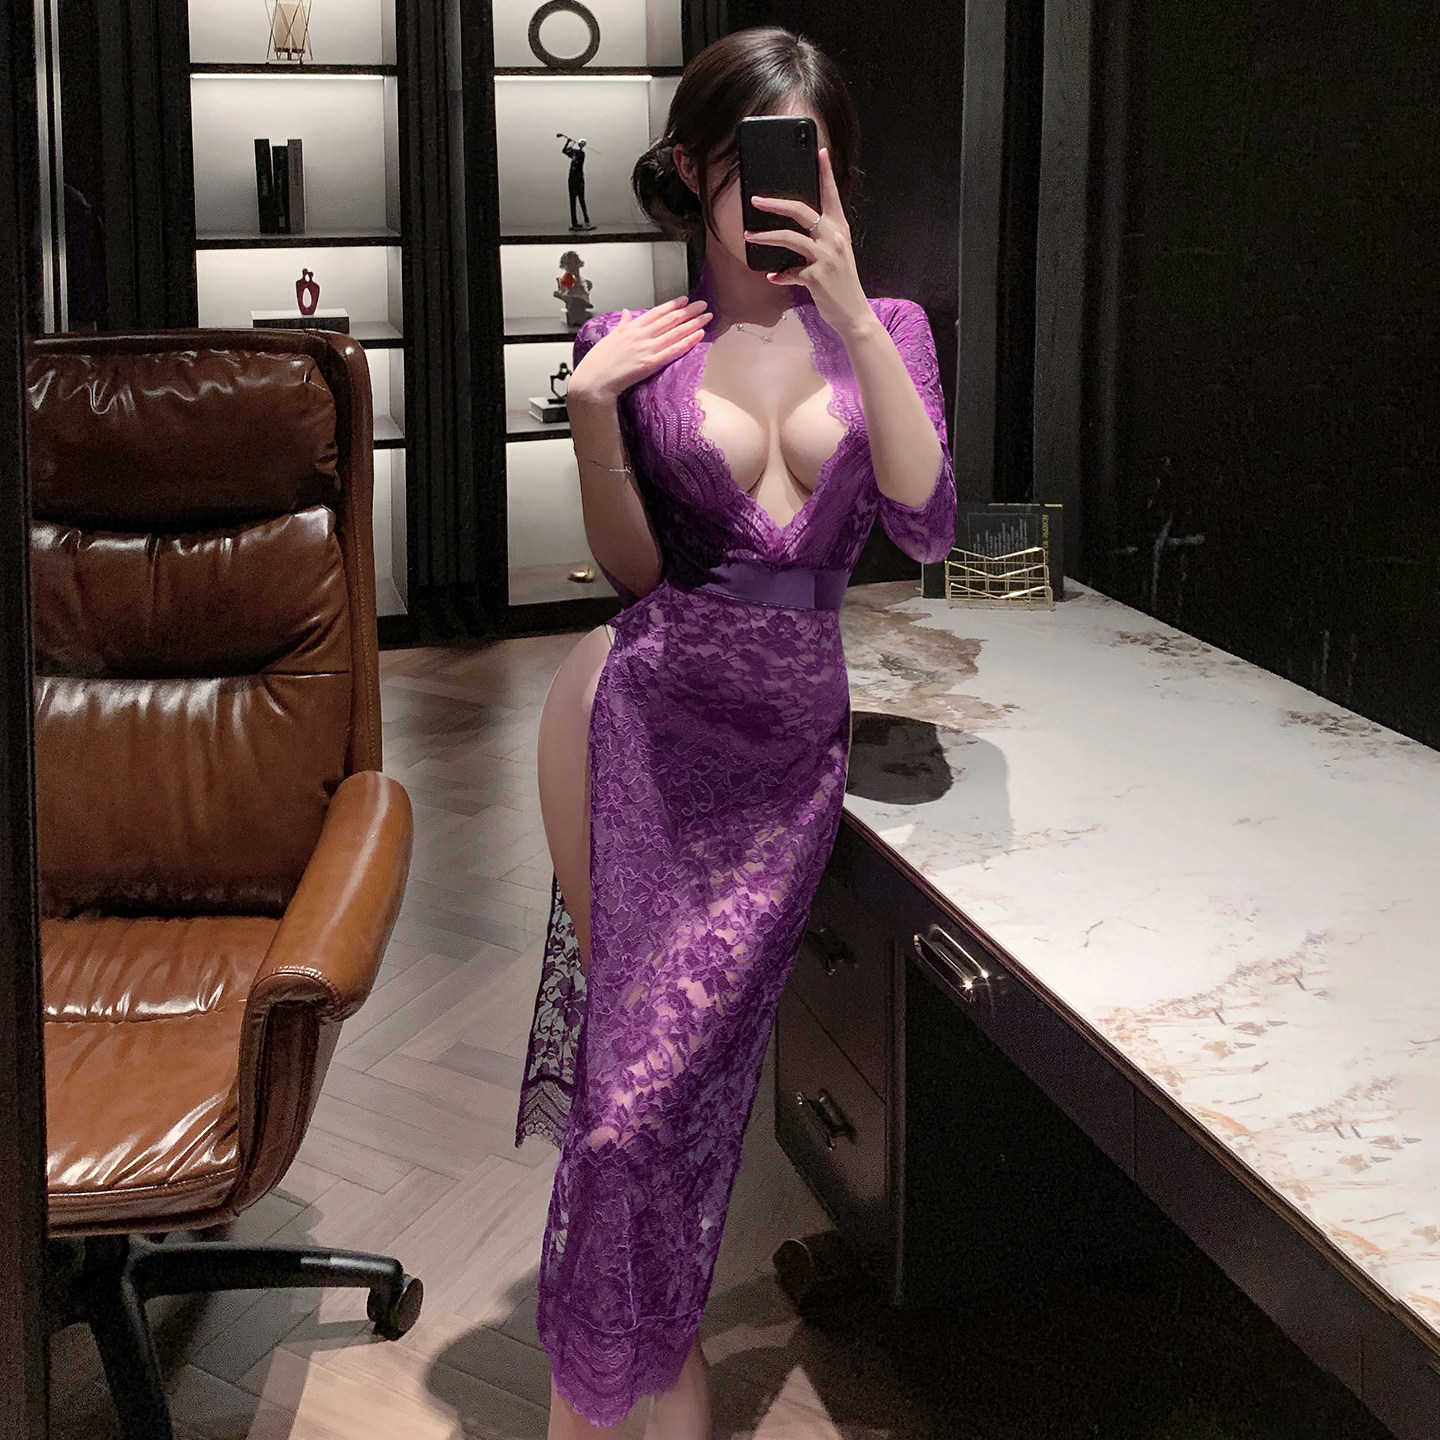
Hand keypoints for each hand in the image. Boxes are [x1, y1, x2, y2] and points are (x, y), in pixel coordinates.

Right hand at [569, 297, 711, 402]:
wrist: (593, 381)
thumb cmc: (598, 362)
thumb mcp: (609, 337)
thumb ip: (621, 324)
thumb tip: (626, 313)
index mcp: (630, 328)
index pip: (656, 312)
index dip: (672, 305)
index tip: (685, 300)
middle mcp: (640, 335)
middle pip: (670, 320)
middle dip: (689, 311)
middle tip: (703, 304)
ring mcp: (646, 349)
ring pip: (675, 332)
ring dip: (693, 323)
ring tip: (707, 316)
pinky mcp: (650, 363)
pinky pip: (673, 351)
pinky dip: (687, 342)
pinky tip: (699, 335)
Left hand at [744, 147, 872, 340]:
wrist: (853, 313)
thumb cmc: (841, 283)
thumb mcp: (835, 255)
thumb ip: (819, 239)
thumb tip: (791, 230)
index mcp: (839, 229)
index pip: (832, 194)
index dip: (825, 172)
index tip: (820, 151)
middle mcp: (834, 239)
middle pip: (801, 211)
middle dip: (775, 204)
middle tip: (756, 200)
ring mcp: (825, 257)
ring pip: (789, 238)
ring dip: (765, 237)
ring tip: (749, 236)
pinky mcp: (816, 277)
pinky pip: (790, 272)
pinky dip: (780, 275)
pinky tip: (773, 277)